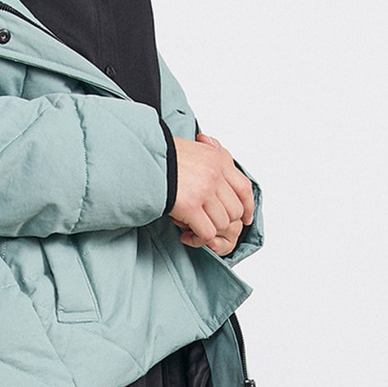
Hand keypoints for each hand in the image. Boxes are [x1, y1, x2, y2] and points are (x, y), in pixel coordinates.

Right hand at [170, 132, 254, 256]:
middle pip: (235, 210)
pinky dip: (198, 239)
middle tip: (205, 223)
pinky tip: (185, 235)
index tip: (245, 218)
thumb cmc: (161, 156)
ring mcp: (204, 191)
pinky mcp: (190, 206)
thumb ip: (209, 154)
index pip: (244, 188)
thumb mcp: (193, 148)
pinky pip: (207, 233)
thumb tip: (217, 162)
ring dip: (208, 231)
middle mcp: (215, 174)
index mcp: (218, 160)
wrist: (140, 158)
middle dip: (222, 222)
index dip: (247, 206)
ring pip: (222, 223)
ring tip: (191, 229)